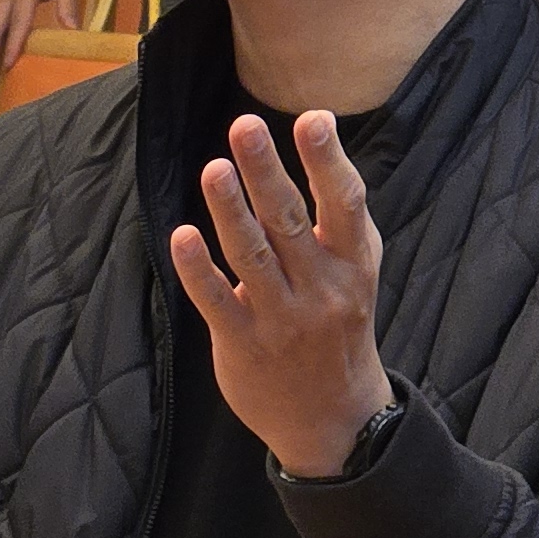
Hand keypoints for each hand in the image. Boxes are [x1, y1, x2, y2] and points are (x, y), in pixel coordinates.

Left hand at [167, 112, 392, 478]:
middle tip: (244, 125)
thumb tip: (320, 132)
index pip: (342, 203)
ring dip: (230, 210)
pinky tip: (182, 236)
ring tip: (214, 167)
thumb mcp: (356, 272)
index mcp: (351, 263)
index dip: (328, 161)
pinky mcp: (243, 344)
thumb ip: (340, 212)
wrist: (335, 418)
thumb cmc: (340, 324)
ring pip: (251, 256)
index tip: (314, 118)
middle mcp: (320, 288)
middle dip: (266, 171)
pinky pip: (217, 302)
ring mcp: (281, 318)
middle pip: (289, 221)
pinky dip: (198, 270)